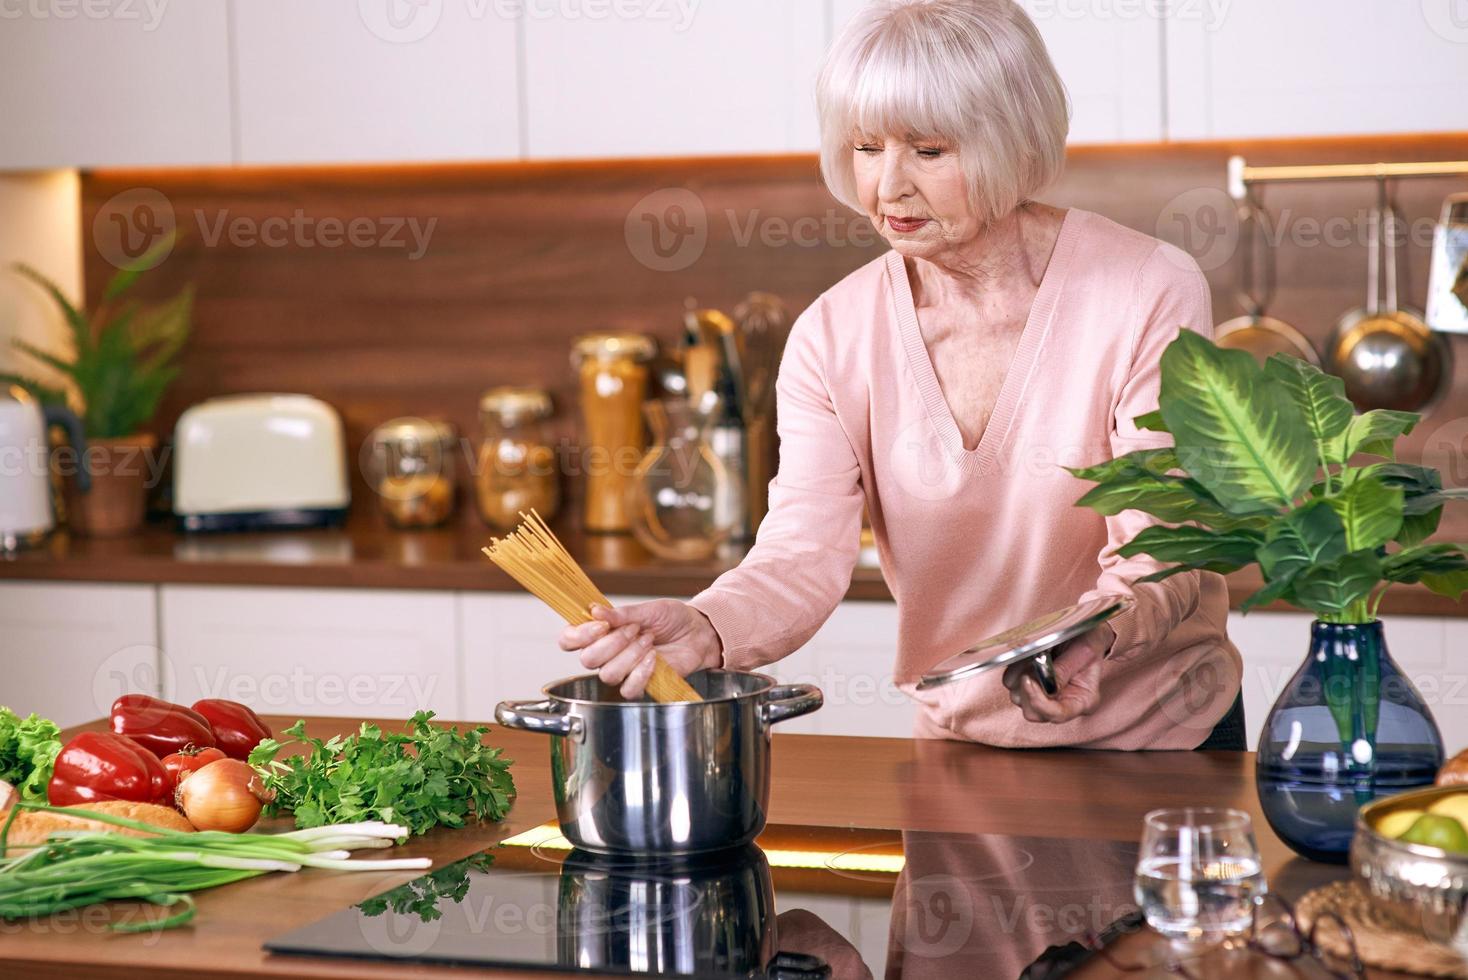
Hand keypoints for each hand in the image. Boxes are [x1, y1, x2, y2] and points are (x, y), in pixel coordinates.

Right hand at [557, 599, 722, 699]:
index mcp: (600, 632)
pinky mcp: (639, 685)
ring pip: (607, 674)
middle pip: (587, 659)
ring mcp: (621, 670)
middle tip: (635, 629)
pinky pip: (628, 689)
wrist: (697, 633)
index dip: (579, 635)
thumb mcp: (649, 609)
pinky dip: (641, 672)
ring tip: (649, 641)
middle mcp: (605, 653)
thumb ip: (622, 613)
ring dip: (630, 655)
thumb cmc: (672, 619)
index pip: (569, 639)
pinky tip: (654, 658)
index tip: (601, 625)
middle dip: (612, 642)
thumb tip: (595, 611)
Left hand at [1001, 623, 1113, 723]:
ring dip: (1020, 676)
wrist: (1083, 630)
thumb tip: (1045, 686)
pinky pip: (1011, 683)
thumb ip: (1063, 671)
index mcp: (1081, 701)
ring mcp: (1042, 695)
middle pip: (1032, 712)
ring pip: (1018, 698)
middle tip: (1033, 662)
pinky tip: (1028, 656)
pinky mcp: (1028, 685)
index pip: (1057, 714)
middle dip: (1027, 689)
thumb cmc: (1088, 641)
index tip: (1028, 680)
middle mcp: (1060, 702)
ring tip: (1034, 655)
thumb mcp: (1082, 652)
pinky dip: (1014, 669)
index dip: (1039, 702)